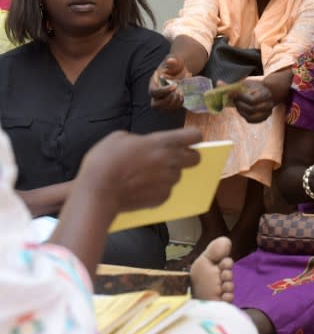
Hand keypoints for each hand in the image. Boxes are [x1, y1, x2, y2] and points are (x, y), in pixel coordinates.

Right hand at [75, 127, 202, 213]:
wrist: (98, 192)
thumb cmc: (105, 161)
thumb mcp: (119, 138)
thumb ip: (141, 139)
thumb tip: (146, 145)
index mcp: (163, 142)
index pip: (195, 135)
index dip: (192, 136)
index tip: (186, 138)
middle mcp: (171, 161)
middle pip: (196, 158)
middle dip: (188, 156)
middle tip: (170, 157)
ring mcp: (169, 181)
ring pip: (177, 175)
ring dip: (167, 173)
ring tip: (145, 175)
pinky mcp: (163, 198)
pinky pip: (166, 190)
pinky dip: (157, 189)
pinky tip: (139, 188)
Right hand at [149, 55, 189, 109]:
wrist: (182, 72)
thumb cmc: (176, 65)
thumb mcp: (175, 61)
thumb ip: (172, 60)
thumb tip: (170, 60)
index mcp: (153, 84)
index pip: (154, 92)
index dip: (164, 91)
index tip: (175, 85)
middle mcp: (156, 94)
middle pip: (156, 105)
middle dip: (168, 101)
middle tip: (178, 91)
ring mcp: (162, 101)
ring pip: (165, 109)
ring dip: (175, 102)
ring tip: (181, 92)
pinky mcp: (170, 105)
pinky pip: (173, 110)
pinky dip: (179, 104)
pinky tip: (183, 95)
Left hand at [230, 80, 273, 122]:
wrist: (264, 92)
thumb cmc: (253, 86)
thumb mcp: (246, 83)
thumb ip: (233, 85)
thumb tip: (219, 83)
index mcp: (266, 94)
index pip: (252, 100)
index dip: (241, 98)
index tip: (233, 94)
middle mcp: (269, 104)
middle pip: (251, 109)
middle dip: (240, 105)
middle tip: (234, 100)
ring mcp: (267, 113)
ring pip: (250, 116)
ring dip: (240, 111)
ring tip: (237, 104)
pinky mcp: (263, 118)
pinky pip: (250, 120)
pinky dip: (243, 115)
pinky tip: (240, 109)